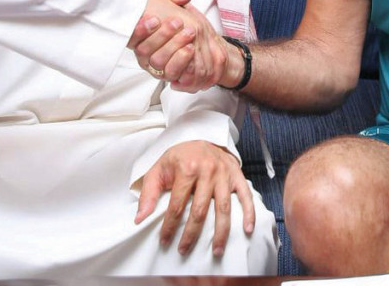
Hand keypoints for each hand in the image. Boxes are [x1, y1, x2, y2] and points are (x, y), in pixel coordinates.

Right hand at [130, 0, 232, 91]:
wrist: (198, 38)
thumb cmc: (181, 19)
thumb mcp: (176, 2)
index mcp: (139, 35)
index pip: (130, 37)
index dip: (140, 30)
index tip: (155, 19)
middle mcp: (144, 52)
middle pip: (144, 50)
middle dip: (162, 35)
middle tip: (177, 22)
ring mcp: (156, 66)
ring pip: (158, 61)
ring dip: (173, 46)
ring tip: (188, 33)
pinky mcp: (170, 75)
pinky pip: (171, 73)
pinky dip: (181, 61)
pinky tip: (190, 48)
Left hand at [133, 141, 255, 257]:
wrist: (202, 137)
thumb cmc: (179, 157)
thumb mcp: (159, 169)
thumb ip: (148, 193)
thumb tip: (140, 218)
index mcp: (187, 168)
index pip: (177, 205)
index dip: (169, 226)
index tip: (165, 241)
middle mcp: (207, 171)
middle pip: (200, 210)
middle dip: (191, 234)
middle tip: (184, 250)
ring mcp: (224, 174)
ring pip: (223, 208)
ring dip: (221, 232)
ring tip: (217, 251)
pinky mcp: (237, 175)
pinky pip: (245, 195)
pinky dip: (248, 213)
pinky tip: (247, 230)